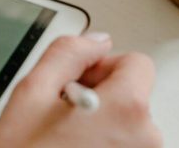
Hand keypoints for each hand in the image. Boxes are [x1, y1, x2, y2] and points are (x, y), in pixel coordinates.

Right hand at [0, 33, 161, 147]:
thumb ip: (68, 53)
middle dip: (103, 101)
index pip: (137, 63)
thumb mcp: (31, 93)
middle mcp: (146, 141)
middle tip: (65, 118)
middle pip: (134, 99)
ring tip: (67, 145)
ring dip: (104, 131)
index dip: (104, 66)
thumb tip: (94, 41)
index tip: (80, 82)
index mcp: (126, 109)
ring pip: (130, 132)